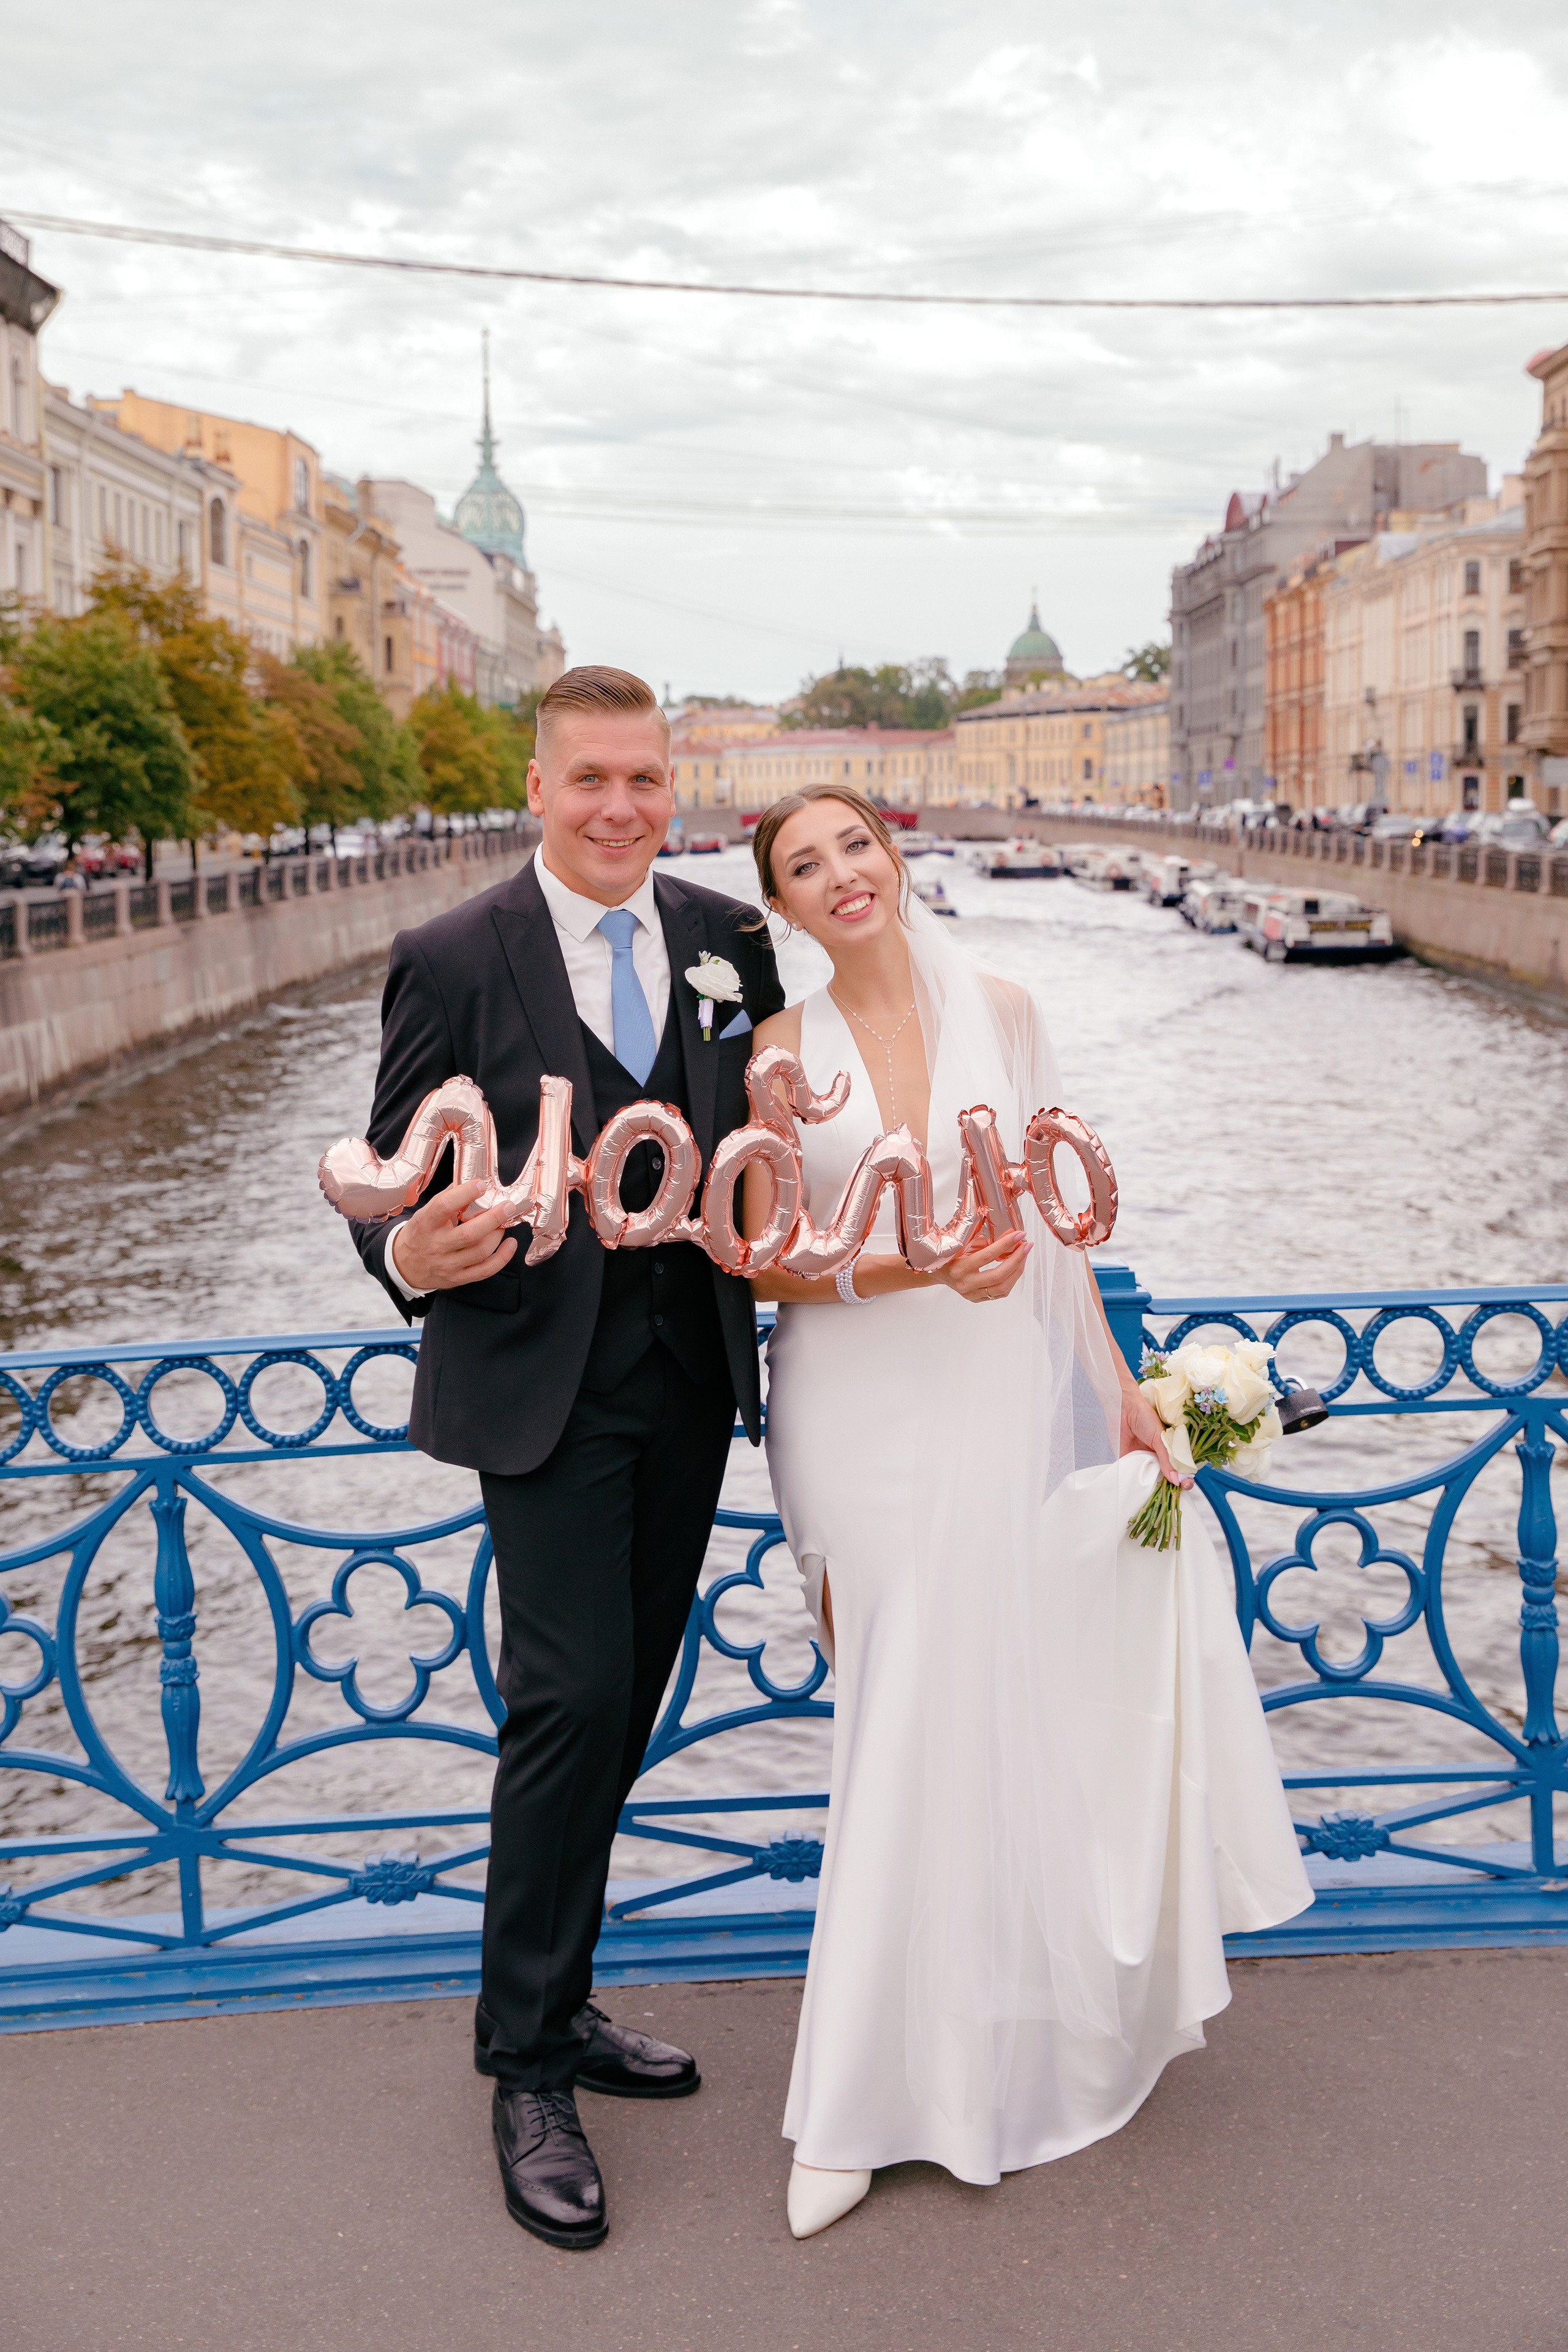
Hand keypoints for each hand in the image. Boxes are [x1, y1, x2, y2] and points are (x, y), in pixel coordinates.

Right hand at [391, 1180, 517, 1292]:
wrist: (405, 1267)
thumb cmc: (419, 1235)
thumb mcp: (425, 1213)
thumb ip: (447, 1198)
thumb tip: (472, 1182)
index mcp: (426, 1224)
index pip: (444, 1207)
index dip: (465, 1194)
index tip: (481, 1185)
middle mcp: (436, 1246)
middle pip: (469, 1234)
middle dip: (493, 1218)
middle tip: (508, 1206)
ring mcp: (448, 1264)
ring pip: (480, 1251)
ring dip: (498, 1235)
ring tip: (504, 1223)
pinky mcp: (458, 1278)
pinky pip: (485, 1270)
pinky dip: (502, 1257)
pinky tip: (510, 1244)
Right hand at [936, 1228, 1031, 1303]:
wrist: (937, 1273)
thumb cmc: (949, 1256)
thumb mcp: (963, 1245)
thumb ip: (985, 1241)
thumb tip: (1010, 1234)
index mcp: (958, 1268)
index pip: (987, 1256)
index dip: (1006, 1244)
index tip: (1019, 1235)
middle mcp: (965, 1284)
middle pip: (998, 1275)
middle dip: (1017, 1259)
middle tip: (1026, 1245)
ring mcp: (972, 1294)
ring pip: (1003, 1287)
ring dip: (1017, 1270)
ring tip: (1023, 1255)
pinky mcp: (977, 1299)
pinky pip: (1000, 1293)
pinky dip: (1011, 1280)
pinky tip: (1015, 1268)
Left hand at [1120, 1385, 1191, 1487]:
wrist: (1124, 1408)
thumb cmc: (1145, 1418)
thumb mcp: (1160, 1438)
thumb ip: (1168, 1459)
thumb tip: (1178, 1480)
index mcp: (1170, 1451)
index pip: (1181, 1469)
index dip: (1185, 1479)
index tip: (1185, 1485)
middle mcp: (1159, 1459)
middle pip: (1168, 1479)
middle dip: (1171, 1488)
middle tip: (1173, 1493)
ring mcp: (1145, 1462)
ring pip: (1152, 1480)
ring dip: (1155, 1488)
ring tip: (1158, 1494)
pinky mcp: (1129, 1463)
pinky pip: (1135, 1477)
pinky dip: (1138, 1484)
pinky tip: (1142, 1489)